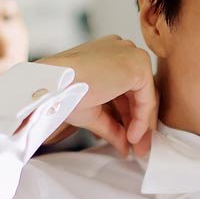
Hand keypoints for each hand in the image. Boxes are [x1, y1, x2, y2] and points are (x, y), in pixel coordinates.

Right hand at [37, 35, 157, 157]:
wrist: (52, 85)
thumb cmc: (62, 92)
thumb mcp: (92, 111)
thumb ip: (112, 126)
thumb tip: (124, 145)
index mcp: (109, 54)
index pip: (128, 87)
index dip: (129, 115)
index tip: (129, 138)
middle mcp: (122, 50)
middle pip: (138, 92)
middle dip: (136, 123)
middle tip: (136, 147)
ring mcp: (131, 55)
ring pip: (144, 96)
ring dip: (140, 126)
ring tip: (135, 148)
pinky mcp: (138, 65)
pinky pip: (146, 98)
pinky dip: (141, 120)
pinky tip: (131, 137)